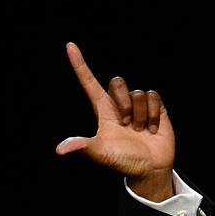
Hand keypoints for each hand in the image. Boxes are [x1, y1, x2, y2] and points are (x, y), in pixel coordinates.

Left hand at [56, 42, 174, 201]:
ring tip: (139, 131)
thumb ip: (82, 146)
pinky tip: (152, 130)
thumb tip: (60, 150)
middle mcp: (118, 104)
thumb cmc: (122, 160)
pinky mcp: (154, 107)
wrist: (149, 169)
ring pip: (137, 92)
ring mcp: (136, 105)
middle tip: (125, 125)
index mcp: (102, 110)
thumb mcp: (100, 153)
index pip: (88, 83)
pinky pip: (153, 97)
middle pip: (116, 82)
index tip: (69, 46)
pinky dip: (153, 115)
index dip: (79, 65)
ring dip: (139, 114)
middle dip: (122, 102)